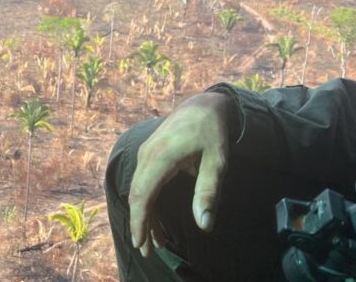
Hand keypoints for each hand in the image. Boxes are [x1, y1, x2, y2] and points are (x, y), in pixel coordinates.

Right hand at [129, 92, 233, 257]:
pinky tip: (156, 219)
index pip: (143, 194)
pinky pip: (144, 182)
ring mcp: (146, 153)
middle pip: (138, 195)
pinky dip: (148, 202)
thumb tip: (204, 225)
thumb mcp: (217, 162)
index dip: (140, 221)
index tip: (141, 243)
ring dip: (145, 215)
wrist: (203, 104)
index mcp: (161, 156)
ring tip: (156, 242)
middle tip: (147, 252)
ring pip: (139, 190)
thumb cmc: (212, 132)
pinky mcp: (150, 155)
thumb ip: (208, 192)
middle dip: (141, 224)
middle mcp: (148, 155)